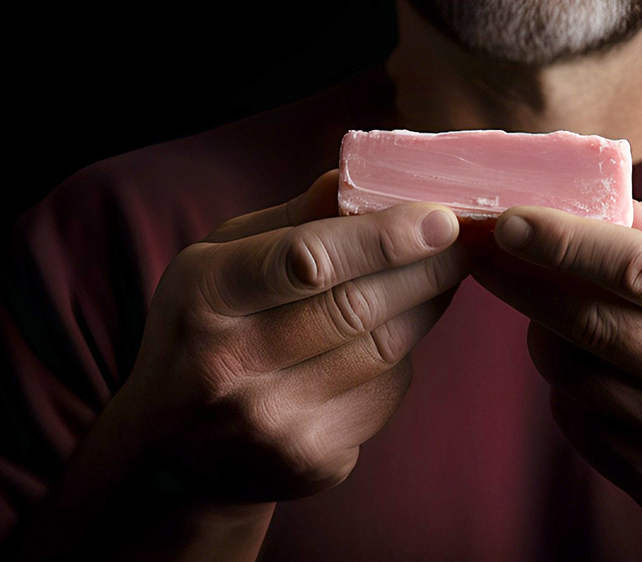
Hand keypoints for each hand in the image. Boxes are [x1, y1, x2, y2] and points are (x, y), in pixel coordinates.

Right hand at [123, 170, 472, 501]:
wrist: (178, 450)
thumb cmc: (204, 328)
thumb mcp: (220, 260)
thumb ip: (291, 221)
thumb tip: (359, 180)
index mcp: (206, 298)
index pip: (308, 261)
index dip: (384, 237)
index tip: (440, 217)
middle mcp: (233, 367)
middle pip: (358, 307)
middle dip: (426, 267)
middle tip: (463, 238)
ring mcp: (274, 423)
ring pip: (385, 350)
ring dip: (427, 305)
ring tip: (444, 272)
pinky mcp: (312, 461)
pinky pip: (386, 392)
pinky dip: (402, 355)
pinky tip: (397, 331)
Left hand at [474, 201, 641, 557]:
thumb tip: (590, 200)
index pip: (638, 269)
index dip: (563, 242)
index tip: (510, 221)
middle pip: (590, 323)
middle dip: (523, 282)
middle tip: (488, 254)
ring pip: (571, 374)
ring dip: (545, 334)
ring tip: (554, 311)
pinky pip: (577, 420)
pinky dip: (566, 385)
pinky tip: (588, 365)